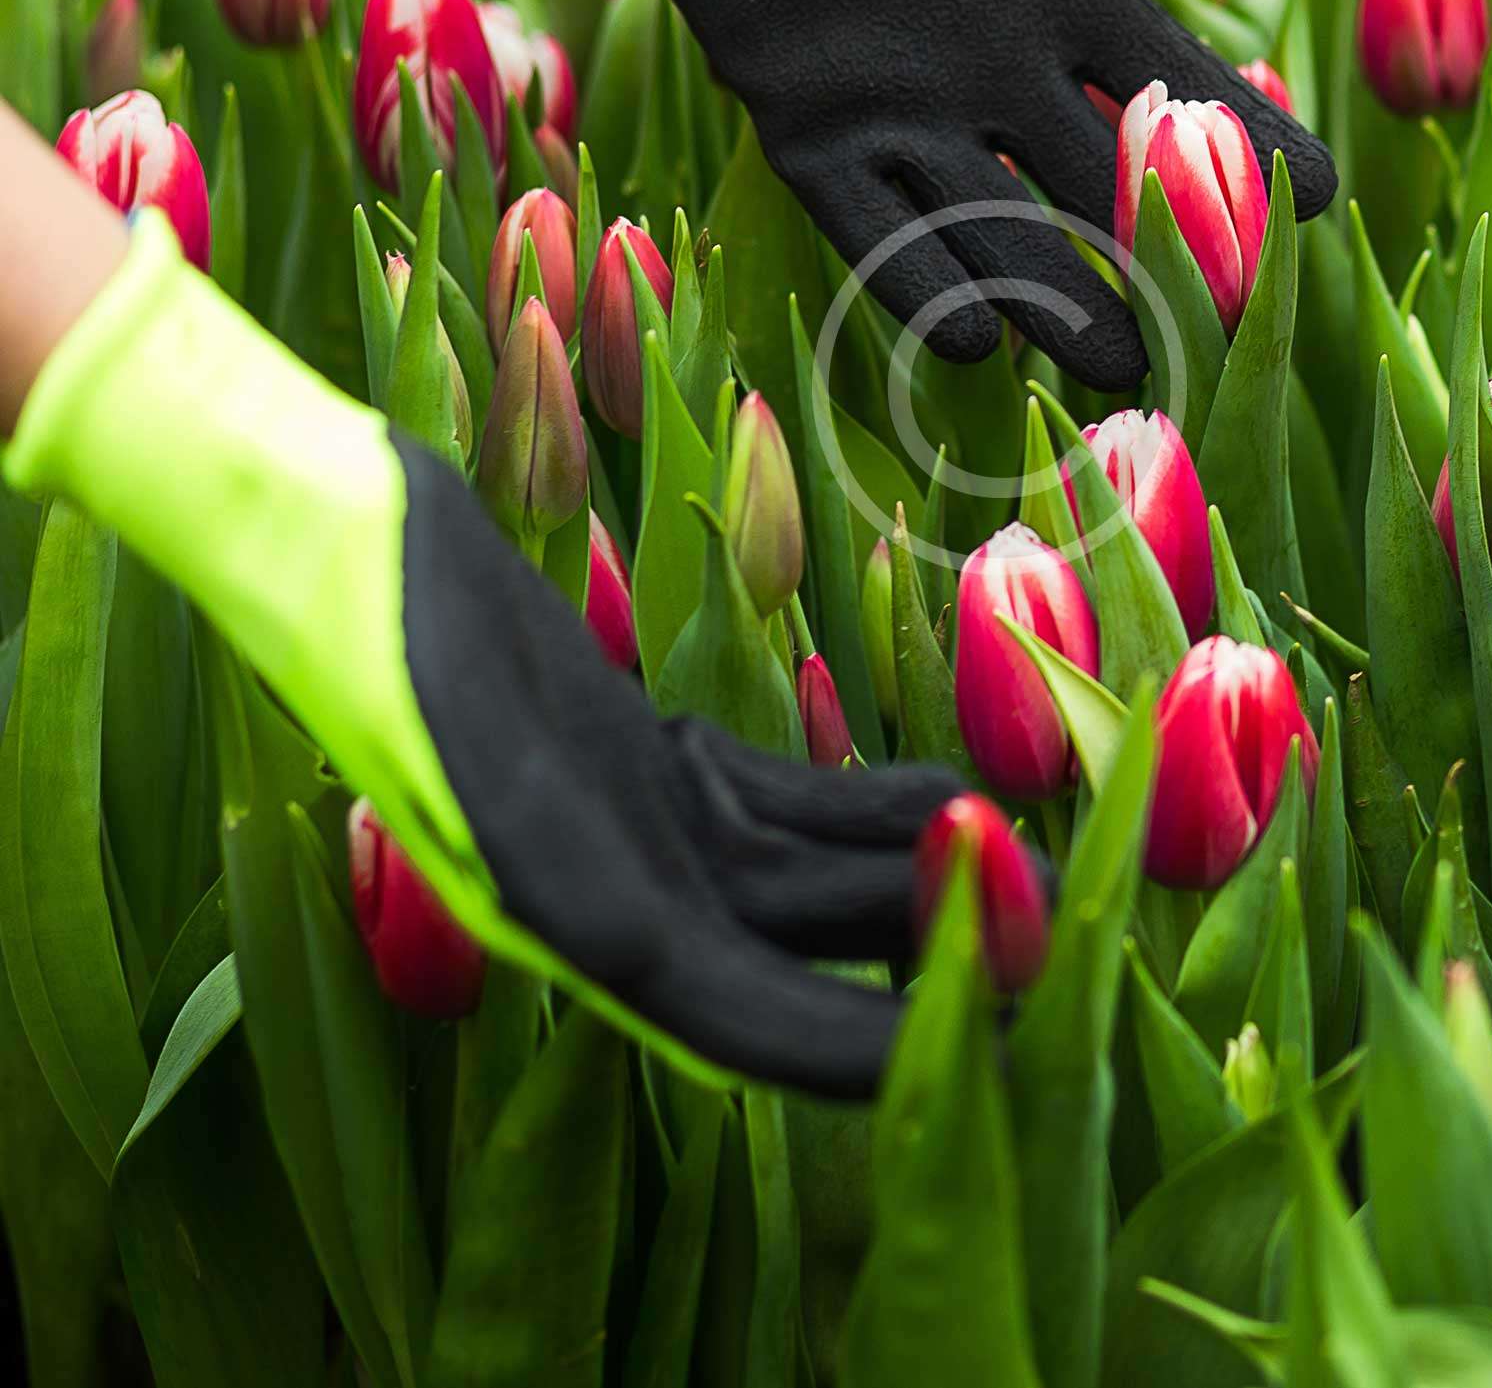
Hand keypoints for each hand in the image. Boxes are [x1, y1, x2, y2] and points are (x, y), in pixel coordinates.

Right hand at [397, 434, 964, 1096]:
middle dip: (923, 945)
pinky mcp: (648, 763)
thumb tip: (638, 945)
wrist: (340, 537)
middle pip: (796, 952)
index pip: (738, 1019)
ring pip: (803, 880)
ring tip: (1028, 844)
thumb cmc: (374, 617)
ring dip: (912, 875)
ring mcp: (633, 827)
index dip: (860, 1048)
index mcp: (561, 913)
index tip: (986, 1041)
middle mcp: (607, 890)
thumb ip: (543, 836)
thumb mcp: (455, 735)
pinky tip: (941, 786)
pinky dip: (863, 808)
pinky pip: (778, 803)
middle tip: (1057, 922)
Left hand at [622, 0, 1335, 390]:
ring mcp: (896, 100)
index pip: (1170, 79)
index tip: (1320, 201)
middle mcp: (987, 65)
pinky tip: (970, 339)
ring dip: (1049, 293)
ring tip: (1117, 364)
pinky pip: (865, 218)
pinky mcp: (804, 119)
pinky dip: (914, 277)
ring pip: (989, 219)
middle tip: (1223, 328)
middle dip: (1156, 256)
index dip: (1245, 140)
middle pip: (1090, 179)